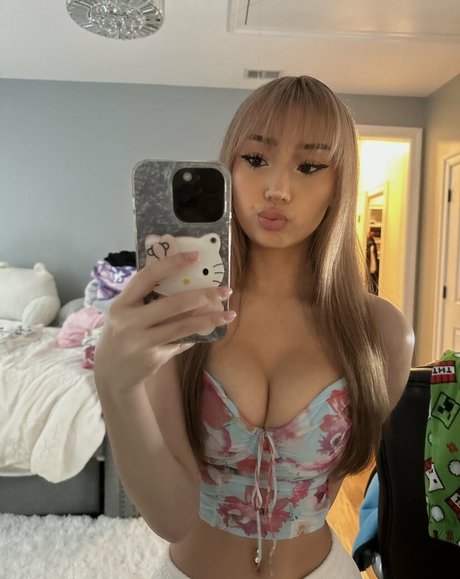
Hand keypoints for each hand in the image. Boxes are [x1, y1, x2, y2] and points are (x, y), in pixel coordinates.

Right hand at [93, 251, 234, 394]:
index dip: (171, 264)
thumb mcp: (125, 311)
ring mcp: (142, 342)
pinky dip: (197, 334)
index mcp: (122, 303)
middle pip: (173, 304)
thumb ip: (146, 296)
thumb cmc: (123, 332)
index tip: (195, 256)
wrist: (112, 373)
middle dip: (203, 296)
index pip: (147, 277)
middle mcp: (130, 322)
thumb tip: (185, 277)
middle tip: (225, 290)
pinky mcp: (154, 357)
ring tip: (229, 314)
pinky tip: (211, 328)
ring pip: (183, 326)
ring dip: (209, 319)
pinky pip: (182, 341)